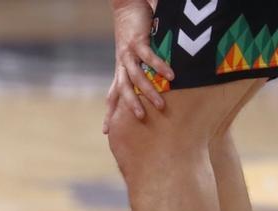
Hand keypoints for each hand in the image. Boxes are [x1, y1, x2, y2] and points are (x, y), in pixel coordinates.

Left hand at [102, 0, 174, 133]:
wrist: (127, 9)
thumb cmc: (133, 34)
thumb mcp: (133, 57)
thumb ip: (140, 71)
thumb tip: (150, 87)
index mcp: (120, 71)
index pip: (112, 96)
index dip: (108, 113)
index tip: (106, 132)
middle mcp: (122, 65)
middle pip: (124, 90)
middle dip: (131, 105)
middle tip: (141, 120)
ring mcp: (129, 53)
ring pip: (137, 76)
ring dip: (148, 90)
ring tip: (160, 104)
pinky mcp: (138, 41)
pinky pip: (149, 57)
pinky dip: (159, 66)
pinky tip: (171, 76)